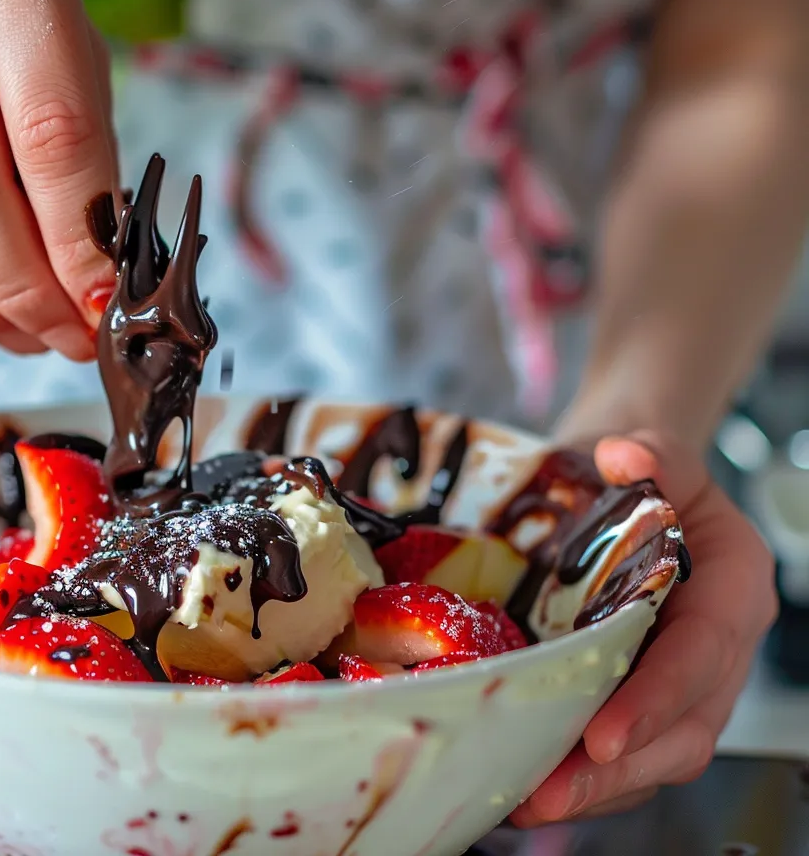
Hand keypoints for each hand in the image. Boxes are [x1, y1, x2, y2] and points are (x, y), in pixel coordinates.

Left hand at [509, 430, 777, 826]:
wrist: (625, 483)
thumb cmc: (640, 472)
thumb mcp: (655, 452)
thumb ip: (652, 453)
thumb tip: (622, 453)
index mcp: (733, 587)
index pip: (704, 654)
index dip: (657, 700)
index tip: (602, 735)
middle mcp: (717, 646)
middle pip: (684, 728)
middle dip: (616, 770)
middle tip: (548, 794)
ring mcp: (681, 680)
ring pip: (654, 754)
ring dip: (593, 788)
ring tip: (526, 804)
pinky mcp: (639, 695)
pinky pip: (623, 752)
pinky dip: (579, 776)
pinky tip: (522, 785)